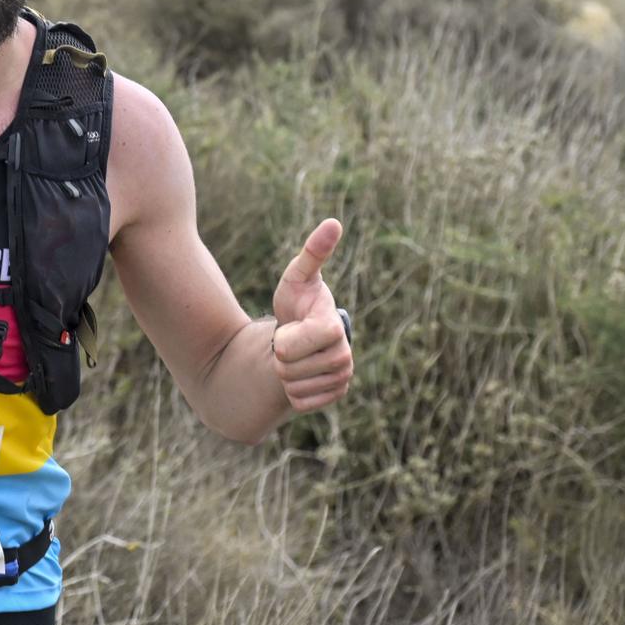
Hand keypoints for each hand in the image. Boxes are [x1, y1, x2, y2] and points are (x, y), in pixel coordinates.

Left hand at [271, 218, 352, 412]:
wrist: (299, 334)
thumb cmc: (296, 301)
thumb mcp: (296, 276)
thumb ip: (313, 252)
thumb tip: (333, 222)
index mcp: (335, 328)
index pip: (295, 345)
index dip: (285, 337)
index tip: (290, 326)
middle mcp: (344, 356)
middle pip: (289, 368)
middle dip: (280, 355)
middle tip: (291, 341)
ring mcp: (341, 378)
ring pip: (293, 386)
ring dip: (285, 373)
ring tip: (295, 355)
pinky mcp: (333, 397)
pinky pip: (299, 402)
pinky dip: (291, 391)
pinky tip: (300, 373)